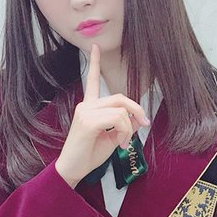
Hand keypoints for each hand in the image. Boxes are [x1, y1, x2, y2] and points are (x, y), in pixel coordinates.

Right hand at [55, 43, 150, 187]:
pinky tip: (120, 144)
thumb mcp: (113, 138)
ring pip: (120, 109)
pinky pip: (117, 119)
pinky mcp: (88, 122)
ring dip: (129, 127)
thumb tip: (138, 119)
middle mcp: (86, 105)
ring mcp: (86, 112)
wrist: (73, 169)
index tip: (94, 46)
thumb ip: (124, 126)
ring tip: (124, 143)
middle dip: (137, 109)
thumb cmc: (89, 154)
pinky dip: (124, 132)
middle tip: (143, 124)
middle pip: (120, 97)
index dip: (95, 62)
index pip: (92, 80)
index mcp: (89, 107)